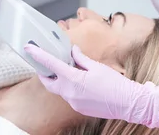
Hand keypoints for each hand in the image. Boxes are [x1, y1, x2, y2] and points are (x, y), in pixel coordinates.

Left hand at [24, 44, 158, 127]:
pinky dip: (70, 88)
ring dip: (60, 80)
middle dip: (45, 73)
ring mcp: (74, 103)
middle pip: (49, 82)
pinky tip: (80, 82)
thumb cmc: (115, 84)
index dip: (39, 56)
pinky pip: (70, 96)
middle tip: (44, 64)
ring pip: (60, 90)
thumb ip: (81, 59)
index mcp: (74, 80)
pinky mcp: (79, 108)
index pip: (51, 65)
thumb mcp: (97, 67)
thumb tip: (73, 52)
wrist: (128, 104)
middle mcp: (70, 93)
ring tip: (69, 71)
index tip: (29, 49)